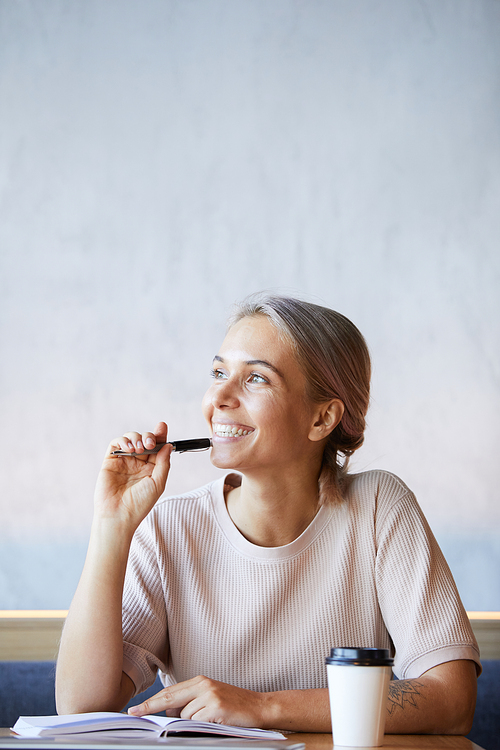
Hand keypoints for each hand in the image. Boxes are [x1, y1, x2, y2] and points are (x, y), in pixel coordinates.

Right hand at [93, 421, 171, 530]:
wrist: (119, 516)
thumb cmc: (140, 504)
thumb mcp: (158, 483)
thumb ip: (163, 463)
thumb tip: (168, 445)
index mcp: (151, 468)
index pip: (157, 447)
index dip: (160, 435)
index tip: (162, 426)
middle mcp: (138, 463)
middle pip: (145, 440)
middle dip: (149, 437)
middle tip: (150, 444)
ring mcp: (124, 461)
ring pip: (131, 439)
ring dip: (136, 438)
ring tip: (139, 448)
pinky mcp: (110, 461)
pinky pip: (116, 444)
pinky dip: (123, 440)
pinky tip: (129, 447)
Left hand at [128, 675, 268, 727]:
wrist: (260, 707)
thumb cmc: (234, 705)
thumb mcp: (210, 699)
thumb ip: (190, 703)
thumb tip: (169, 712)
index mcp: (200, 681)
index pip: (170, 692)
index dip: (151, 702)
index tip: (134, 709)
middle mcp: (203, 685)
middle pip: (169, 699)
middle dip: (150, 708)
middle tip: (134, 714)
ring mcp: (209, 696)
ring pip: (184, 716)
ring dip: (190, 723)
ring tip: (210, 720)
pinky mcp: (216, 708)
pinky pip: (196, 722)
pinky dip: (200, 727)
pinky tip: (215, 723)